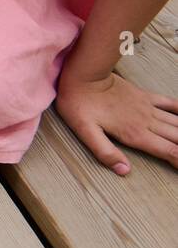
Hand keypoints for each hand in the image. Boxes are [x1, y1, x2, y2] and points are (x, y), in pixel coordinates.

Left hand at [55, 71, 177, 173]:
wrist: (84, 76)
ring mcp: (148, 108)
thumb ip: (105, 152)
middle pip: (177, 138)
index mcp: (135, 134)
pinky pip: (170, 104)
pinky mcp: (145, 96)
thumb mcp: (86, 132)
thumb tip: (124, 171)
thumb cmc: (80, 105)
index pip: (167, 151)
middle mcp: (146, 122)